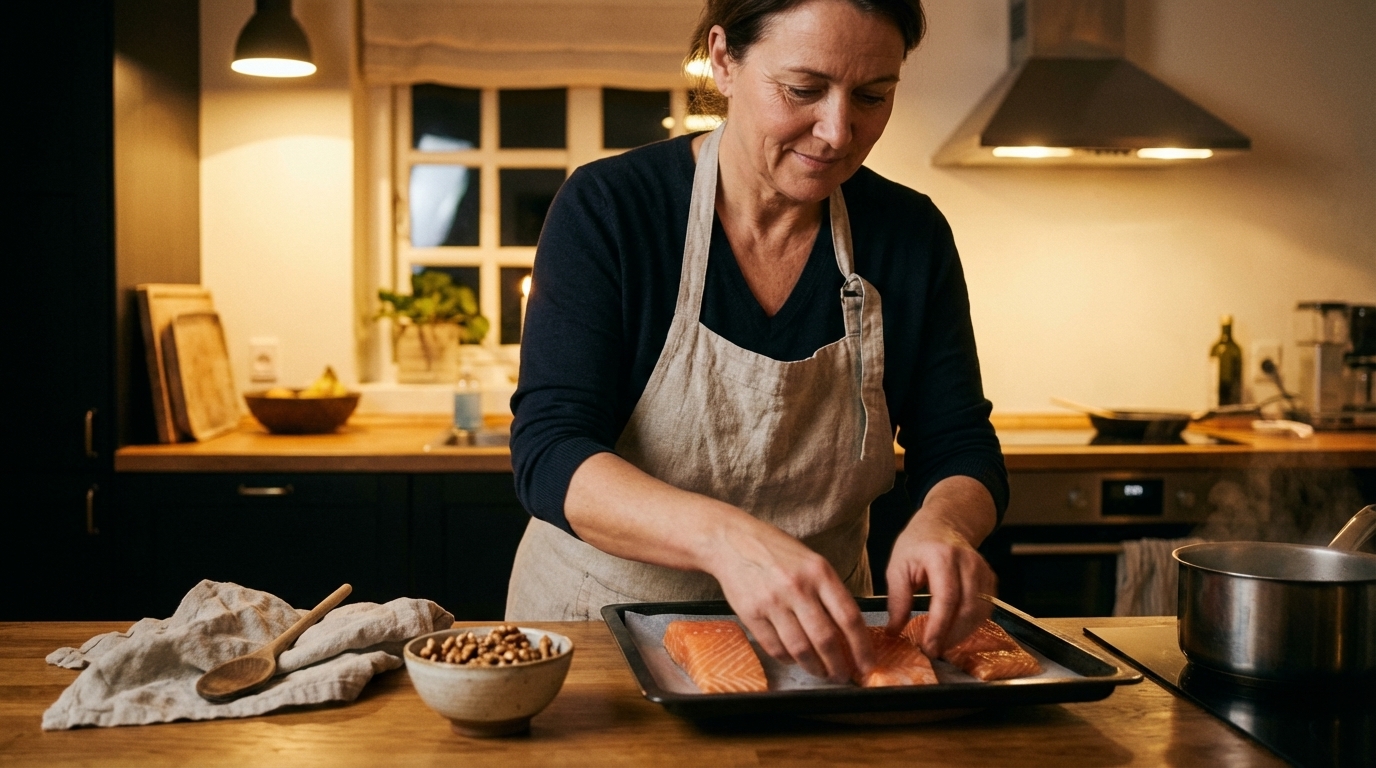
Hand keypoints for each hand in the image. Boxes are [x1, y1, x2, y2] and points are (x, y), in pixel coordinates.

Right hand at [705, 514, 874, 681]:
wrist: (732, 541)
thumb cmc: (776, 551)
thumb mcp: (811, 562)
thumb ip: (829, 592)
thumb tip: (849, 633)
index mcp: (819, 572)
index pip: (849, 617)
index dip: (862, 647)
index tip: (867, 664)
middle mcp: (797, 587)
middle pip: (826, 639)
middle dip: (839, 665)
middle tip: (844, 676)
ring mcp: (772, 601)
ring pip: (800, 648)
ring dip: (815, 668)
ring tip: (822, 673)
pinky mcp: (751, 613)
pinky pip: (775, 647)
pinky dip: (788, 659)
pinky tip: (795, 659)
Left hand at [885, 476, 997, 657]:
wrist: (943, 523)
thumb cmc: (917, 544)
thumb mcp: (897, 566)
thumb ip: (898, 599)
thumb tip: (894, 632)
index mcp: (942, 556)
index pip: (947, 598)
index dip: (939, 627)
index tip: (928, 647)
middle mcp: (968, 562)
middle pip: (968, 608)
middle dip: (951, 636)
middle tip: (934, 651)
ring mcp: (983, 570)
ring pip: (980, 612)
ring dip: (963, 634)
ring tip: (942, 644)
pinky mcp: (990, 578)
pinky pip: (986, 608)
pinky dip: (972, 625)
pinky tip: (955, 632)